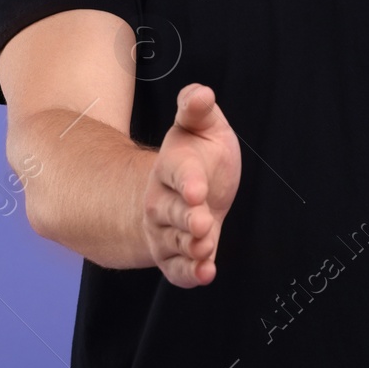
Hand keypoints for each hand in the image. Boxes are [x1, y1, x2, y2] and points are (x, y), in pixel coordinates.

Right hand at [144, 83, 240, 287]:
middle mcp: (162, 200)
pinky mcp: (175, 255)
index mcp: (173, 166)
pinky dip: (189, 274)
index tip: (198, 189)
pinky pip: (177, 269)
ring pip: (172, 242)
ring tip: (205, 248)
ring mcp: (166, 230)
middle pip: (168, 211)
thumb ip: (197, 109)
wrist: (185, 190)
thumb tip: (202, 93)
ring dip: (188, 248)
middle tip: (202, 223)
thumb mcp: (202, 126)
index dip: (187, 180)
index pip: (177, 172)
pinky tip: (206, 274)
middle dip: (184, 218)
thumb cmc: (198, 154)